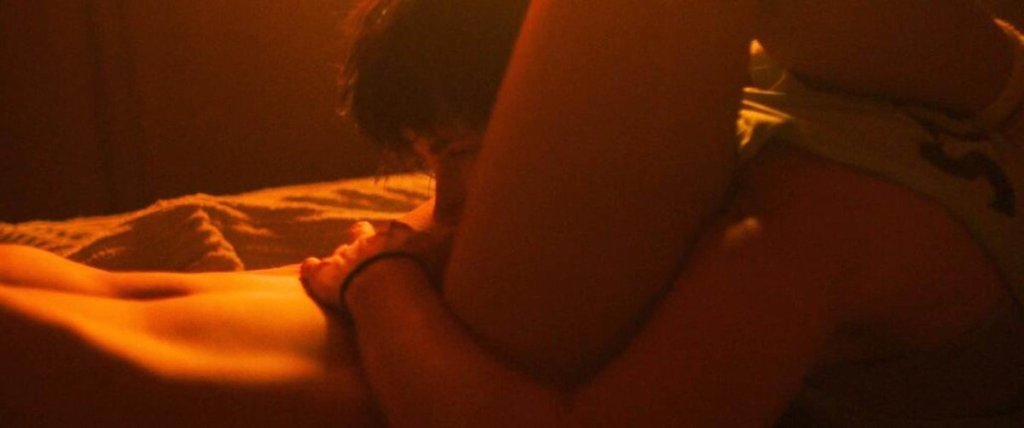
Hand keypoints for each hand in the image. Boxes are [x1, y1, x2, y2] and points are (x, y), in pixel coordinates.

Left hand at [300, 221, 453, 307]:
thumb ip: (450, 235)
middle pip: (361, 235)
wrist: (385, 286)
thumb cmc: (417, 269)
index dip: (393, 237)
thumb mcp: (441, 247)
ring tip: (342, 270)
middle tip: (367, 252)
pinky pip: (313, 269)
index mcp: (393, 234)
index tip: (396, 243)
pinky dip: (310, 268)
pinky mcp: (324, 277)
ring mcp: (343, 258)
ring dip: (340, 260)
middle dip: (361, 241)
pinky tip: (308, 268)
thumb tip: (462, 226)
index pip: (392, 230)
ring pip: (339, 254)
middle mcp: (366, 241)